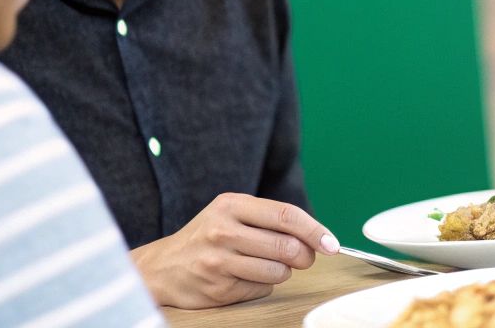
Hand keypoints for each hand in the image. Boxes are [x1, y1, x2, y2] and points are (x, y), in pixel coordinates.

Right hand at [131, 192, 337, 308]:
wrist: (163, 267)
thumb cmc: (206, 236)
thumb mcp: (231, 213)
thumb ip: (270, 219)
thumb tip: (317, 237)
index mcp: (231, 205)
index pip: (286, 215)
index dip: (314, 230)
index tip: (332, 243)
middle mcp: (224, 231)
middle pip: (286, 246)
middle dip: (304, 255)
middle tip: (304, 258)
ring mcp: (220, 262)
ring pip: (278, 271)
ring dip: (283, 271)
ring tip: (265, 264)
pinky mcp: (219, 289)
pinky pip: (262, 288)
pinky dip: (263, 284)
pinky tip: (246, 276)